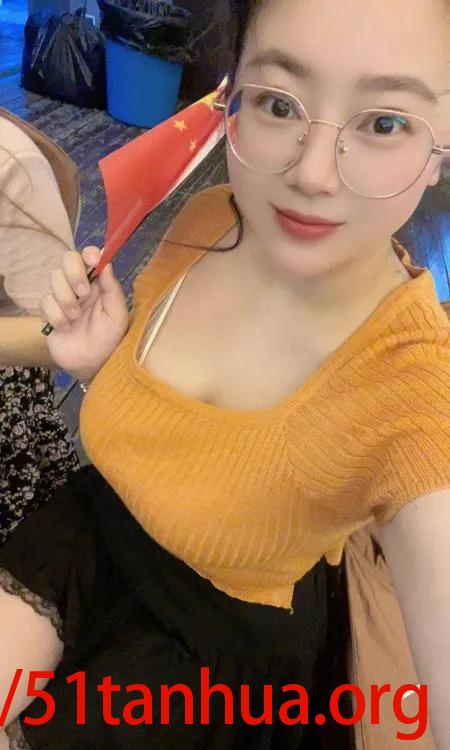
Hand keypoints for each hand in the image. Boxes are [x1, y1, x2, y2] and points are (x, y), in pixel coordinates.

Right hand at [40, 247, 128, 381]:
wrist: (91, 364)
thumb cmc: (109, 339)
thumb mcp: (117, 315)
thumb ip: (112, 288)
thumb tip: (105, 263)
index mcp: (98, 283)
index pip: (89, 257)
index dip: (88, 253)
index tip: (93, 260)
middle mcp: (79, 285)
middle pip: (67, 259)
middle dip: (74, 273)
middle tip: (84, 293)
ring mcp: (62, 297)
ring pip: (54, 279)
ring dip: (66, 299)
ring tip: (76, 317)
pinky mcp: (48, 311)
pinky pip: (45, 301)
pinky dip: (56, 316)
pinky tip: (66, 328)